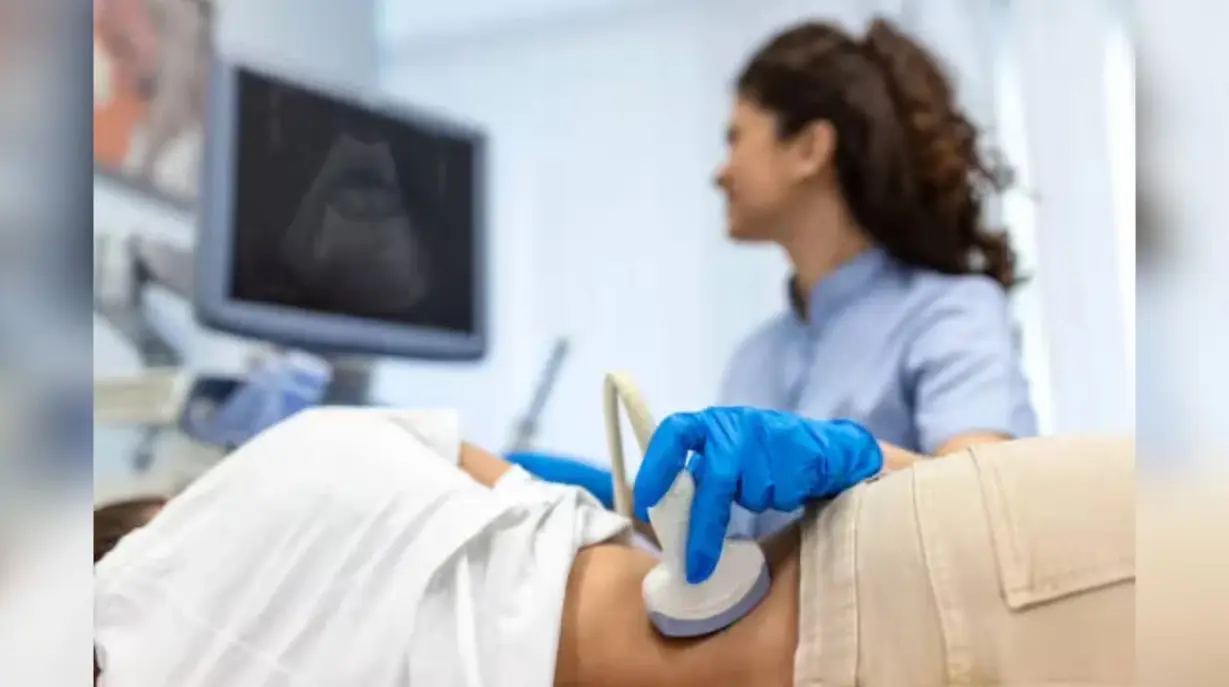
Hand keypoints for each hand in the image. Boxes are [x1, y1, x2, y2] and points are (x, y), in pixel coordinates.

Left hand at [633, 407, 882, 582]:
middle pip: (716, 481)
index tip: (645, 502)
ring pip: (750, 494)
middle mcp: (735, 426)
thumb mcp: (724, 453)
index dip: (657, 466)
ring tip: (765, 490)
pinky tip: (786, 485)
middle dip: (705, 528)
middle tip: (696, 566)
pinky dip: (779, 499)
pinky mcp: (798, 454)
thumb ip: (697, 474)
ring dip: (755, 503)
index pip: (674, 433)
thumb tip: (662, 514)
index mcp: (710, 423)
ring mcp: (767, 438)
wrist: (824, 448)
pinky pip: (778, 495)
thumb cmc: (762, 455)